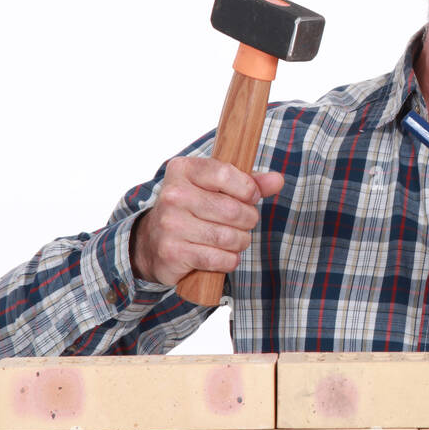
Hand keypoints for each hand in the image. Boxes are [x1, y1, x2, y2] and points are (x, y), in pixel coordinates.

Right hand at [130, 156, 283, 286]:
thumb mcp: (216, 187)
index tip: (251, 197)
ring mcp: (170, 225)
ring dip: (241, 241)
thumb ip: (249, 182)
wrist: (151, 241)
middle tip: (244, 222)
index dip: (248, 189)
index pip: (226, 174)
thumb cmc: (192, 208)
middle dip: (248, 219)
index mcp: (183, 170)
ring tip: (235, 239)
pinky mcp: (173, 253)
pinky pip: (218, 259)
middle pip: (233, 210)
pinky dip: (229, 260)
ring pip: (228, 237)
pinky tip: (224, 255)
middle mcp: (173, 195)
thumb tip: (277, 180)